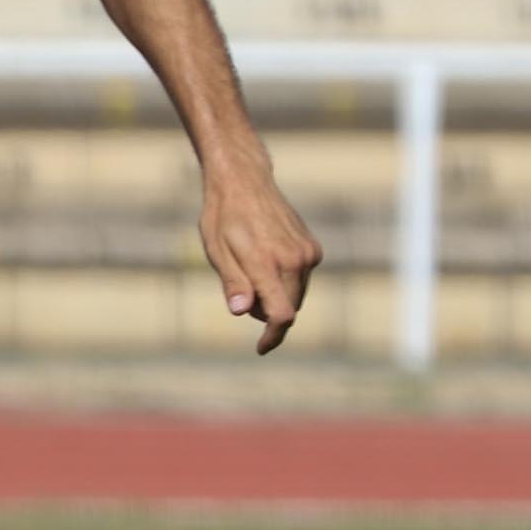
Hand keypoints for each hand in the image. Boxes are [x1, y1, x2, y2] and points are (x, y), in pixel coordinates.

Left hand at [201, 164, 320, 354]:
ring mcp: (308, 253)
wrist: (245, 181)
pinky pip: (301, 278)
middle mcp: (294, 259)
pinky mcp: (313, 248)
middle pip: (288, 307)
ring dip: (275, 295)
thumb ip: (232, 283)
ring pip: (296, 294)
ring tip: (249, 269)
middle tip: (240, 290)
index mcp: (267, 262)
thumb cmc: (223, 216)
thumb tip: (241, 312)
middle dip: (266, 312)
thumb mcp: (217, 250)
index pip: (281, 314)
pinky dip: (284, 280)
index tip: (261, 348)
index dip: (272, 336)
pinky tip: (265, 260)